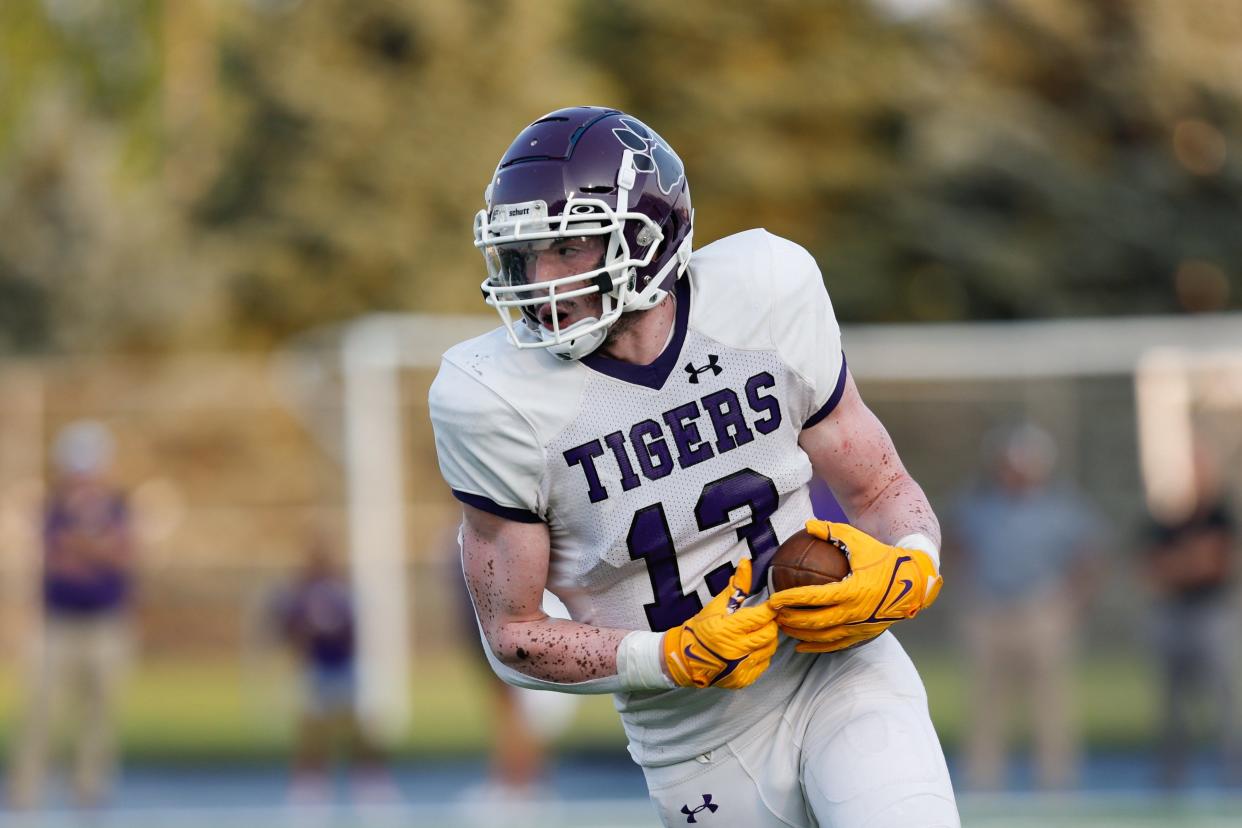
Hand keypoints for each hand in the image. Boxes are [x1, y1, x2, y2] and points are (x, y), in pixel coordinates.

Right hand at [662, 558, 779, 688]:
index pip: (763, 616)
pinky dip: (761, 654)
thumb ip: (736, 586)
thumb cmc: (703, 627)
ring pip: (770, 648)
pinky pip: (764, 663)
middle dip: (769, 624)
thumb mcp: (718, 604)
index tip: (770, 606)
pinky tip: (750, 649)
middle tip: (761, 620)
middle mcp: (735, 650)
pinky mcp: (742, 679)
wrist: (686, 658)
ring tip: (754, 634)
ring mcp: (740, 667)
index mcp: (728, 628)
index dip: (769, 609)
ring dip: (766, 639)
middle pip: (770, 633)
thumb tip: (746, 561)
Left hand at [768, 521, 941, 652]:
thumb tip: (807, 524)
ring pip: (823, 637)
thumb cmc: (884, 558)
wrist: (914, 582)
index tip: (773, 599)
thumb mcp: (860, 541)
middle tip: (773, 615)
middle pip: (814, 621)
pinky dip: (816, 647)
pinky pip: (836, 645)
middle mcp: (855, 612)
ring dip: (800, 634)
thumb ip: (833, 532)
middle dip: (790, 619)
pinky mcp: (864, 635)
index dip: (790, 599)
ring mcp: (860, 626)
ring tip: (783, 628)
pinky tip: (800, 646)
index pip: (813, 597)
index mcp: (852, 590)